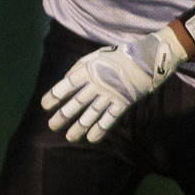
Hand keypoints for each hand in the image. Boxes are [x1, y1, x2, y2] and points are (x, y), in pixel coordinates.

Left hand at [41, 28, 183, 143]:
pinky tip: (91, 138)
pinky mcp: (124, 102)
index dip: (54, 96)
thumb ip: (79, 67)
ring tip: (69, 137)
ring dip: (79, 127)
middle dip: (63, 116)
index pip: (66, 85)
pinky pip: (110, 118)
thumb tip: (65, 79)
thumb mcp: (95, 56)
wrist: (149, 57)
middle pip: (76, 103)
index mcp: (88, 70)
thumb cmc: (118, 56)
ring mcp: (111, 94)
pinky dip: (100, 129)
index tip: (45, 106)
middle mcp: (97, 83)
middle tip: (52, 126)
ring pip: (91, 114)